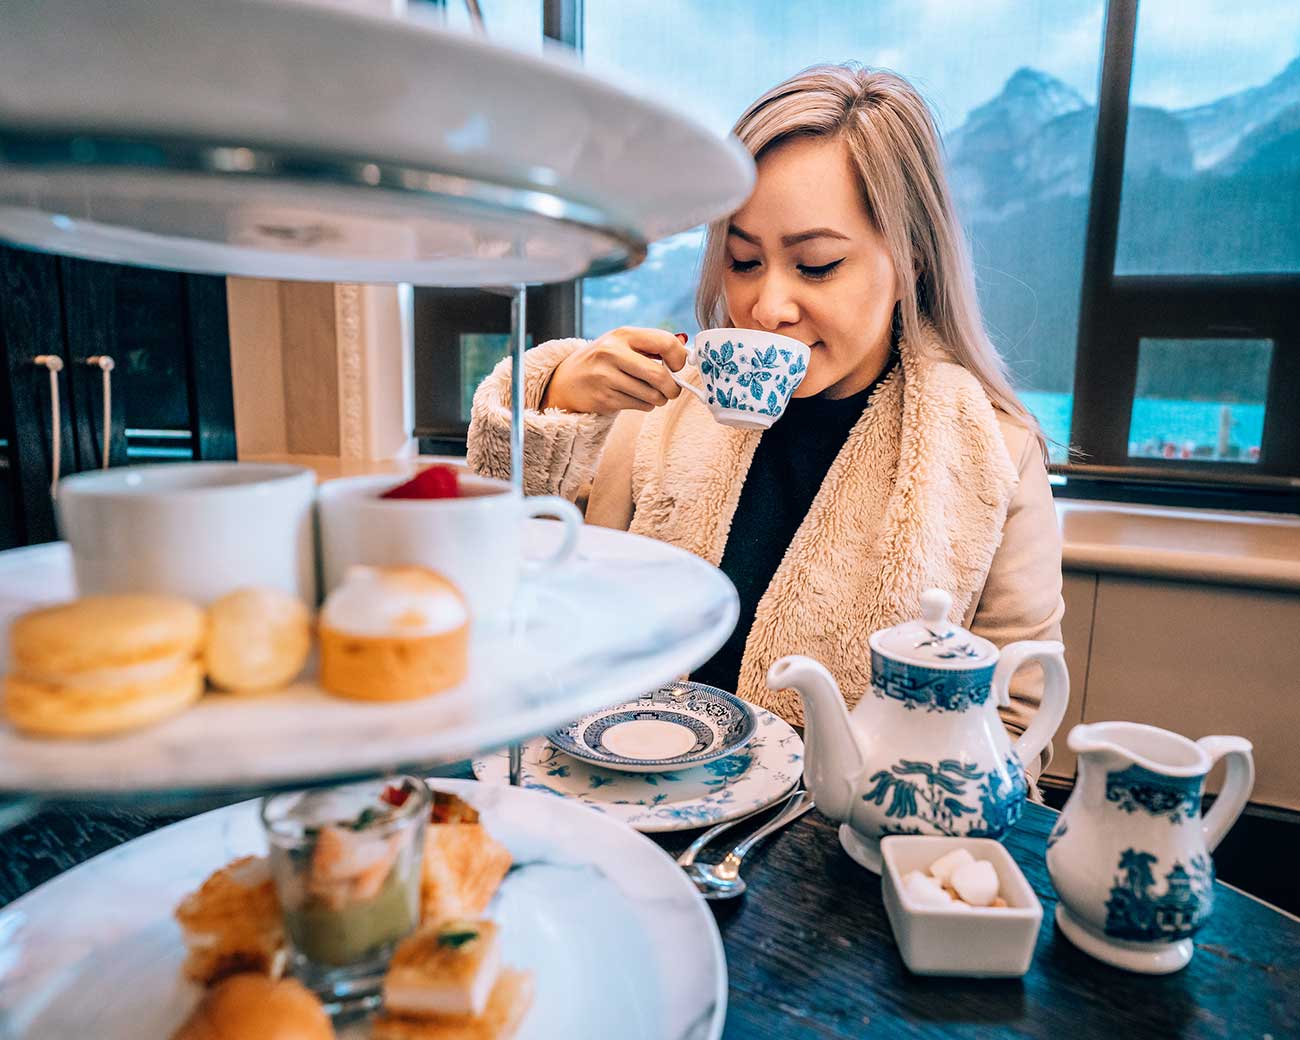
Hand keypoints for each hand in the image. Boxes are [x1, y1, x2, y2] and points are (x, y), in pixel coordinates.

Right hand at [541, 327, 688, 414]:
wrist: (567, 380)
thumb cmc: (605, 360)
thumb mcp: (624, 343)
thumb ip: (654, 345)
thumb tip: (687, 349)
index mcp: (623, 334)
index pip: (665, 343)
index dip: (679, 358)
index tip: (678, 367)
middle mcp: (613, 353)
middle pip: (660, 376)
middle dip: (673, 388)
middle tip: (672, 390)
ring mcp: (606, 377)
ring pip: (652, 396)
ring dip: (659, 399)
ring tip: (652, 394)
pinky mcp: (604, 399)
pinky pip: (640, 406)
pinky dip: (645, 405)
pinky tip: (635, 398)